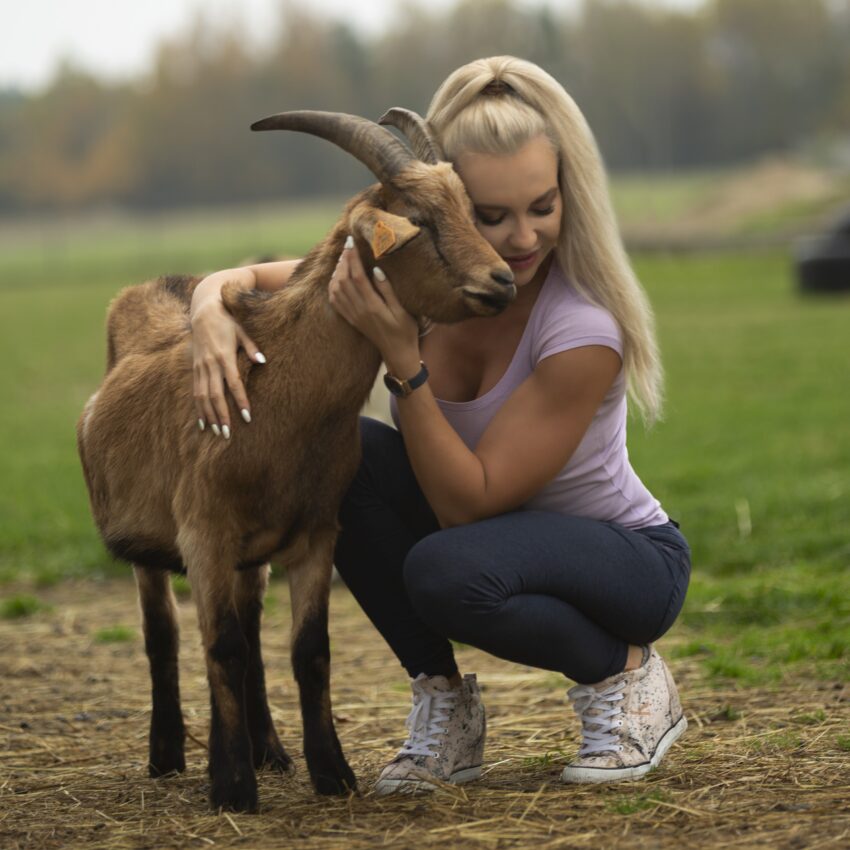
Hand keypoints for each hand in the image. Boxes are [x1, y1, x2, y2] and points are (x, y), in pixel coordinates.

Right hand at [189, 297, 263, 436]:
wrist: (204, 309)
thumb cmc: (228, 320)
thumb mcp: (243, 329)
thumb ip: (251, 347)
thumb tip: (263, 361)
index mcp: (224, 356)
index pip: (234, 383)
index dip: (240, 400)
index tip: (247, 416)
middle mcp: (210, 363)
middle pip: (215, 395)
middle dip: (222, 415)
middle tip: (227, 434)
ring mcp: (200, 366)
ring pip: (202, 396)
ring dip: (209, 415)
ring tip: (216, 432)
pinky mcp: (194, 367)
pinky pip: (195, 391)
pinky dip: (198, 407)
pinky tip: (202, 422)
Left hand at [328, 236, 419, 373]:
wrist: (398, 353)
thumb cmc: (405, 331)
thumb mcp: (403, 310)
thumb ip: (388, 290)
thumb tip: (375, 270)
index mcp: (373, 306)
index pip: (357, 277)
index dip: (352, 258)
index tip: (352, 243)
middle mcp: (359, 310)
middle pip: (343, 280)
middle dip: (344, 260)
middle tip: (347, 246)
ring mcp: (353, 316)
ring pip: (336, 289)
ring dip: (337, 272)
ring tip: (343, 258)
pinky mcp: (351, 320)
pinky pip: (336, 301)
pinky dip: (332, 286)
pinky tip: (337, 277)